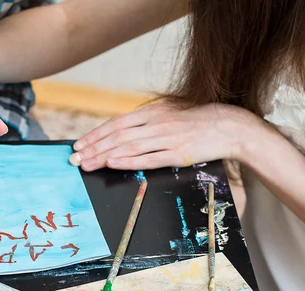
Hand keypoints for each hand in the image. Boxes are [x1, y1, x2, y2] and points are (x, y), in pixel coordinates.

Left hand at [69, 103, 260, 170]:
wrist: (228, 126)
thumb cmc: (197, 120)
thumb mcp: (170, 113)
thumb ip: (147, 120)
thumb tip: (124, 129)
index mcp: (153, 112)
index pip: (116, 123)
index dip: (96, 134)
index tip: (79, 144)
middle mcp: (156, 123)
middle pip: (117, 136)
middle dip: (93, 148)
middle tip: (75, 158)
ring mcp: (167, 138)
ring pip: (128, 147)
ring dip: (104, 156)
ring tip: (87, 164)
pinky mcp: (177, 154)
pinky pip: (148, 158)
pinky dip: (128, 161)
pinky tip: (112, 164)